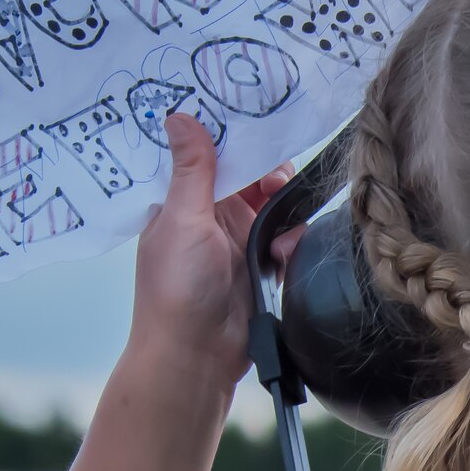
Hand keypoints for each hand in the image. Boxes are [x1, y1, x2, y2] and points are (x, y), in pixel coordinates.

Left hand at [130, 114, 299, 385]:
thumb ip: (192, 169)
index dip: (234, 139)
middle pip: (248, 177)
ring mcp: (237, 241)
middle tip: (279, 184)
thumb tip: (179, 116)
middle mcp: (209, 216)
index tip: (259, 124)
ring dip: (284, 213)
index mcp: (182, 200)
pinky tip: (286, 257)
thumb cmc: (177, 287)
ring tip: (283, 234)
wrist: (197, 354)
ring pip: (273, 207)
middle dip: (269, 176)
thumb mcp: (183, 220)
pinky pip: (286, 239)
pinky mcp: (261, 266)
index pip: (211, 155)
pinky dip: (292, 243)